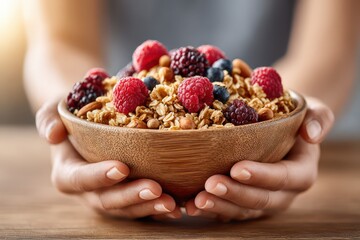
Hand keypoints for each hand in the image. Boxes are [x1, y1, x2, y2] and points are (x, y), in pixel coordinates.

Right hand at [36, 100, 181, 219]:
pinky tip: (179, 206)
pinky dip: (159, 208)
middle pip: (107, 200)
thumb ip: (48, 118)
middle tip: (155, 189)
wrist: (90, 120)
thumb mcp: (55, 109)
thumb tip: (53, 134)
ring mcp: (109, 196)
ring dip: (149, 208)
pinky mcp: (127, 197)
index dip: (99, 176)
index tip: (122, 168)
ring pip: (128, 209)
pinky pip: (142, 207)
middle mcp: (88, 190)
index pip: (80, 179)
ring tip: (172, 203)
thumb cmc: (73, 113)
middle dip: (131, 197)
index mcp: (68, 172)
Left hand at [185, 97, 333, 220]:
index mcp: (301, 171)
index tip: (238, 168)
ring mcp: (262, 200)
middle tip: (211, 184)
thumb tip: (311, 135)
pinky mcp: (243, 202)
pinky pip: (228, 210)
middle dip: (235, 194)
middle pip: (261, 200)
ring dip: (219, 206)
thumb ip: (318, 119)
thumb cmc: (292, 116)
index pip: (285, 177)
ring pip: (242, 210)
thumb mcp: (312, 111)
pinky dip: (210, 208)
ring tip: (196, 200)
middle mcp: (283, 191)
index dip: (263, 176)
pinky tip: (190, 204)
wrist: (277, 124)